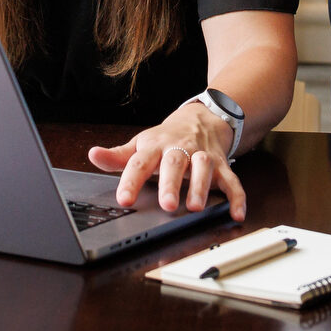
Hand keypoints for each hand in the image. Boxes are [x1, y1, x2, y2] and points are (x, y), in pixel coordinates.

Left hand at [87, 100, 248, 220]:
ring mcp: (203, 156)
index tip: (124, 199)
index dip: (131, 181)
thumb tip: (93, 155)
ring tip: (195, 207)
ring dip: (201, 187)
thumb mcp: (141, 144)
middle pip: (175, 163)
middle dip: (171, 184)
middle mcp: (180, 149)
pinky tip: (235, 213)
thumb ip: (118, 156)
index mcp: (156, 146)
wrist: (200, 118)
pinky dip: (237, 197)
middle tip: (167, 205)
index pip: (140, 162)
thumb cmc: (166, 138)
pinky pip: (232, 180)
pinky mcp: (222, 165)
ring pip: (204, 168)